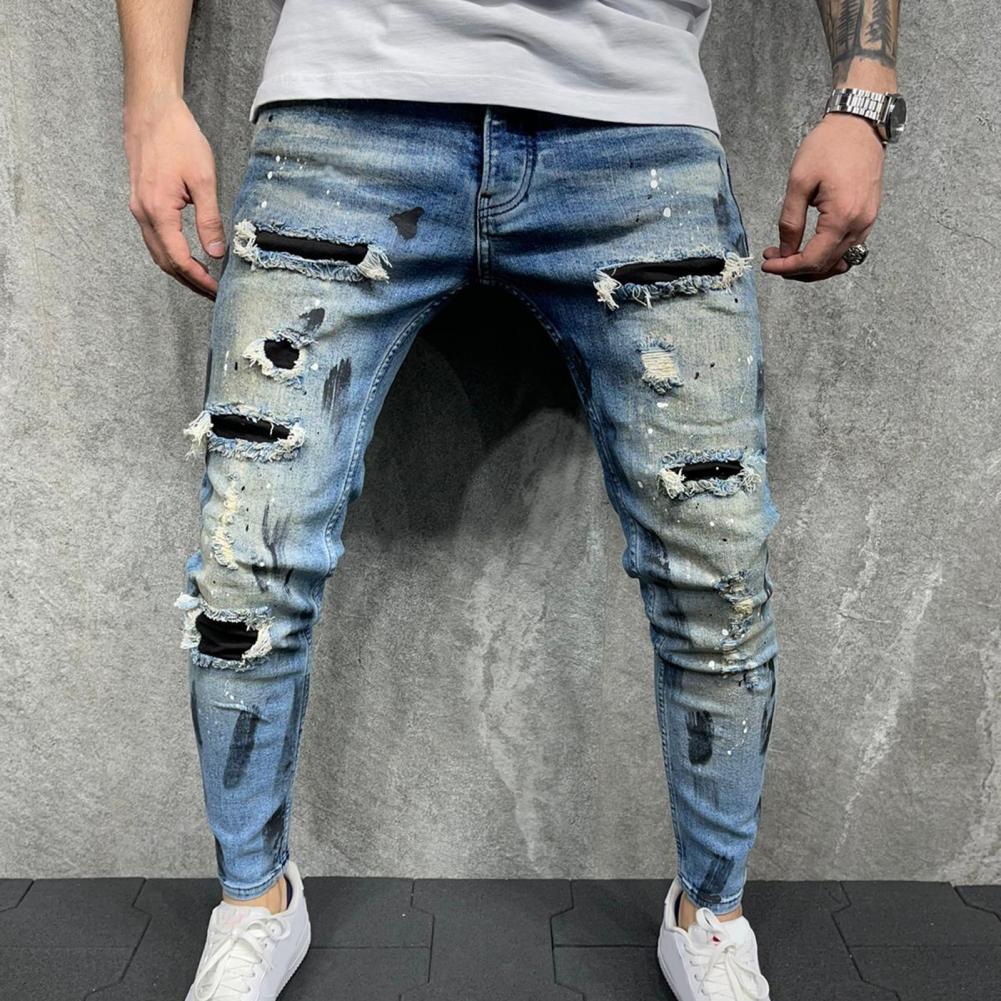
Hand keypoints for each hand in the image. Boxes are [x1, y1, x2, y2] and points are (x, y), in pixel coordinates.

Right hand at [123, 96, 224, 298]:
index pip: (178, 258)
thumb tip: (216, 253)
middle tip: (212, 293)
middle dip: (189, 281)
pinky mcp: (141, 202)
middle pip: (164, 261)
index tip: (216, 290)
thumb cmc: (179, 138)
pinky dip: (170, 253)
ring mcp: (138, 208)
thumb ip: (209, 220)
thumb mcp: (203, 180)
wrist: (151, 111)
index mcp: (158, 211)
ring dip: (179, 269)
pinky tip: (188, 257)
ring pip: (157, 251)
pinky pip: (154, 238)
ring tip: (203, 279)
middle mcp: (142, 213)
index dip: (198, 278)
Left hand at [761, 113, 884, 281]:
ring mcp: (868, 221)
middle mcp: (860, 224)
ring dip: (811, 265)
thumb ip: (790, 222)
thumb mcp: (799, 183)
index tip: (767, 264)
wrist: (859, 123)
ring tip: (787, 254)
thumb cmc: (830, 145)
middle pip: (825, 266)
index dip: (786, 268)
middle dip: (795, 269)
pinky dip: (827, 254)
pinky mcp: (868, 216)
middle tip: (773, 258)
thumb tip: (785, 250)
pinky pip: (848, 247)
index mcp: (842, 217)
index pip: (812, 260)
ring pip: (838, 261)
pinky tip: (808, 246)